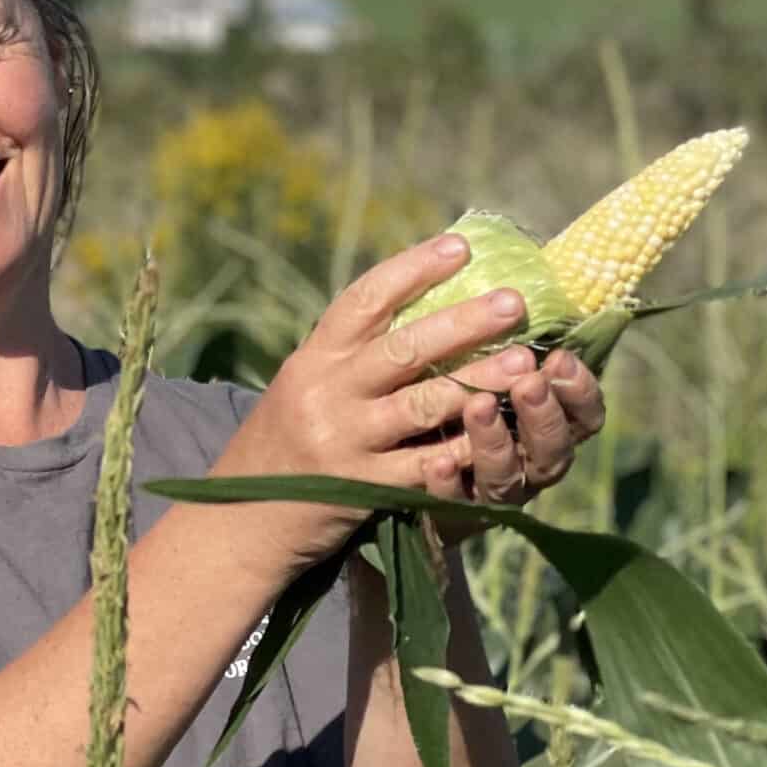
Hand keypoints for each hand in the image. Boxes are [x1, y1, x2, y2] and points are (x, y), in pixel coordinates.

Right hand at [212, 232, 557, 567]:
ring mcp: (345, 441)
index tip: (461, 247)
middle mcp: (326, 393)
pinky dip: (466, 445)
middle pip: (402, 349)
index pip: (364, 299)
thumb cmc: (286, 440)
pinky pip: (427, 465)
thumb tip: (425, 297)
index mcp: (313, 358)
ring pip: (423, 404)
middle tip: (514, 302)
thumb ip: (352, 352)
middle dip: (463, 323)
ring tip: (524, 362)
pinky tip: (503, 430)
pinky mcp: (364, 488)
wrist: (242, 519)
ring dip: (479, 381)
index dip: (413, 269)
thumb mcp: (305, 384)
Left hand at [413, 345, 606, 541]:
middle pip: (553, 450)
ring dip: (494, 442)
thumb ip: (511, 336)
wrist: (404, 466)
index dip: (579, 390)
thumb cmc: (460, 395)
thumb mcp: (490, 364)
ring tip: (477, 405)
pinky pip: (452, 505)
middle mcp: (528, 465)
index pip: (585, 415)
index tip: (559, 358)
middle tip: (527, 381)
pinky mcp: (449, 515)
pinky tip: (436, 461)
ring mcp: (491, 493)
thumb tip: (525, 263)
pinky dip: (447, 484)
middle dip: (543, 414)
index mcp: (550, 427)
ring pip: (506, 478)